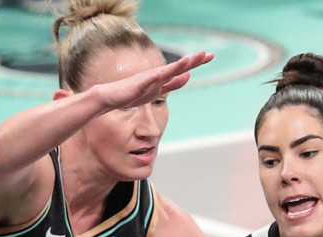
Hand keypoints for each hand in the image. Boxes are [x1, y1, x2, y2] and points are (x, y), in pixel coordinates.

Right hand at [94, 50, 214, 110]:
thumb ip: (174, 83)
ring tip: (188, 60)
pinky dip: (156, 77)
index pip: (183, 68)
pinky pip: (148, 81)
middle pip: (178, 67)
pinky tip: (163, 74)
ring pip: (165, 72)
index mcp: (164, 77)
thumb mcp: (159, 90)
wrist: (112, 97)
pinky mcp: (138, 86)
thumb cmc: (135, 93)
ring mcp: (148, 79)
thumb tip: (189, 75)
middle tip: (206, 53)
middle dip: (192, 61)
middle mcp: (157, 75)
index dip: (197, 62)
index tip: (210, 55)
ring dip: (176, 66)